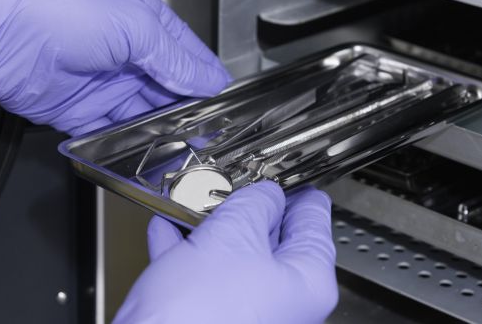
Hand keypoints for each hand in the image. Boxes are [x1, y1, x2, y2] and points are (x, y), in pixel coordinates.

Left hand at [0, 0, 230, 134]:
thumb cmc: (56, 9)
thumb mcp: (134, 26)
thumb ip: (173, 58)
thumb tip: (206, 78)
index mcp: (141, 20)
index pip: (186, 53)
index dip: (205, 77)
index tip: (224, 103)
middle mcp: (124, 51)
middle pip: (167, 87)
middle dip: (187, 110)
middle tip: (208, 134)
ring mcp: (102, 82)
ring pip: (143, 114)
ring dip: (161, 130)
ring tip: (183, 149)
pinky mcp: (79, 111)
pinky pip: (110, 133)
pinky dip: (126, 145)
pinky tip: (143, 154)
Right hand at [115, 182, 338, 323]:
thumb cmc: (199, 317)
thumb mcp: (234, 234)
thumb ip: (256, 203)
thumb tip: (265, 193)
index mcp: (308, 284)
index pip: (313, 219)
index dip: (296, 187)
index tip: (286, 171)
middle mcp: (284, 305)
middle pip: (272, 238)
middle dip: (247, 206)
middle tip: (234, 181)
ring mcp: (247, 316)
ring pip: (233, 256)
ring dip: (211, 226)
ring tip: (194, 201)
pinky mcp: (209, 320)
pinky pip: (202, 276)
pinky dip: (186, 251)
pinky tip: (168, 232)